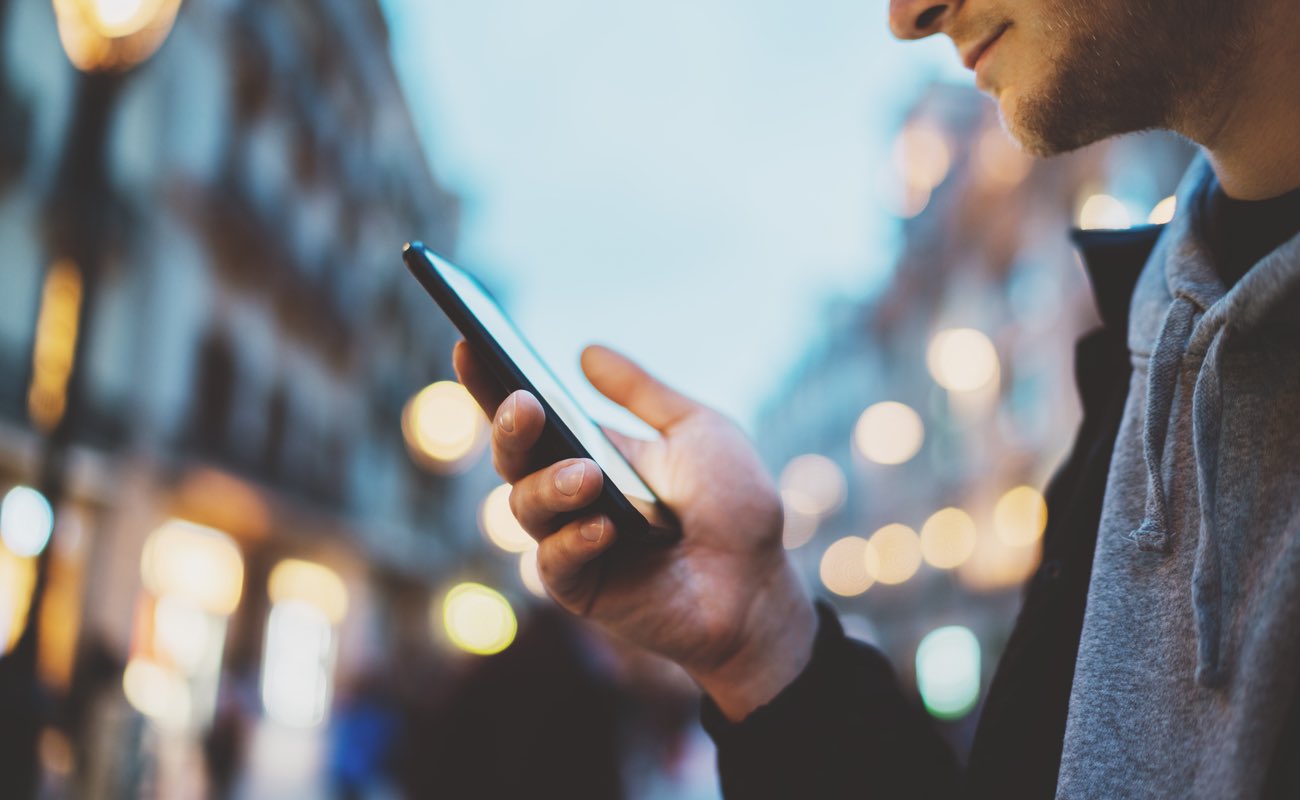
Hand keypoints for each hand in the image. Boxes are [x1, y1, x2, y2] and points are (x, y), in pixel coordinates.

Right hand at [452, 341, 815, 719]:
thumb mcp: (697, 431)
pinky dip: (574, 541)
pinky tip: (606, 529)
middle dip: (509, 429)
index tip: (470, 344)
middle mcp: (571, 494)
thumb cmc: (735, 508)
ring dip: (549, 486)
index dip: (492, 383)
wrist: (761, 586)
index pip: (530, 416)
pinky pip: (554, 563)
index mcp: (590, 451)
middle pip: (513, 457)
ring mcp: (572, 541)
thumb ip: (642, 393)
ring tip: (587, 476)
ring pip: (525, 507)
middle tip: (525, 406)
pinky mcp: (583, 589)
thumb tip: (585, 353)